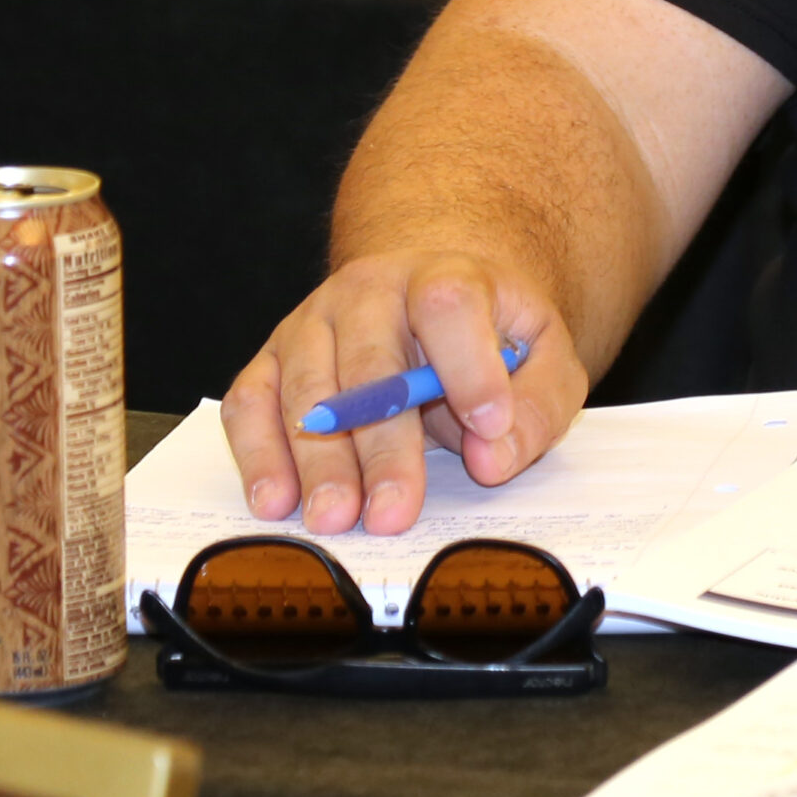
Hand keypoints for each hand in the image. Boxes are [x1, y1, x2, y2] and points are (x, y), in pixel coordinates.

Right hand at [220, 251, 586, 535]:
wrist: (434, 300)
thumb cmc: (492, 337)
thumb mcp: (544, 358)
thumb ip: (537, 404)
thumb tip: (495, 456)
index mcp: (445, 276)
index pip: (451, 305)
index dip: (470, 366)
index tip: (490, 427)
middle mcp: (370, 290)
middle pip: (371, 363)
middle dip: (383, 446)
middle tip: (392, 514)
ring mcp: (313, 322)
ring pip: (309, 390)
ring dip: (319, 461)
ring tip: (335, 519)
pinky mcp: (273, 359)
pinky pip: (252, 403)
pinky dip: (259, 454)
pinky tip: (276, 501)